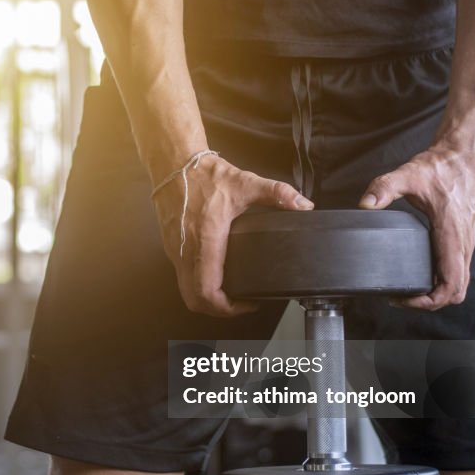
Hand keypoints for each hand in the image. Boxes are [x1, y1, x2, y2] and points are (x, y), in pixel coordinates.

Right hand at [152, 154, 312, 316]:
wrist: (173, 164)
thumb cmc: (204, 175)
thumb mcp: (245, 183)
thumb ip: (278, 194)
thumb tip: (303, 205)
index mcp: (206, 242)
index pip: (208, 292)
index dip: (228, 308)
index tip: (248, 302)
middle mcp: (186, 252)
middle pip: (194, 300)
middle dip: (218, 310)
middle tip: (241, 303)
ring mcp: (175, 251)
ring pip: (186, 291)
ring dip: (206, 298)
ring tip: (230, 292)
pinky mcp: (171, 247)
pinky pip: (182, 277)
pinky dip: (197, 284)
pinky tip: (215, 274)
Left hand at [359, 145, 474, 309]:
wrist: (460, 158)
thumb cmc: (439, 168)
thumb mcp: (407, 175)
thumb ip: (384, 188)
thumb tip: (365, 205)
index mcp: (452, 234)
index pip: (451, 283)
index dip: (430, 301)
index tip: (406, 298)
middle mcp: (463, 243)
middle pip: (457, 291)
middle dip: (431, 302)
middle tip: (403, 298)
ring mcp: (465, 242)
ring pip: (460, 283)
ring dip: (437, 293)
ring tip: (409, 292)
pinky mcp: (462, 240)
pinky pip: (457, 271)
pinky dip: (442, 281)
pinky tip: (421, 276)